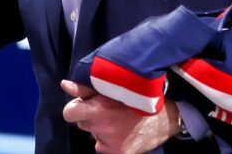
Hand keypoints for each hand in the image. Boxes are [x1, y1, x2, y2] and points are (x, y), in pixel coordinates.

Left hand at [61, 80, 178, 153]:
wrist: (167, 116)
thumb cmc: (139, 96)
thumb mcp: (113, 88)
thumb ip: (86, 89)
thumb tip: (64, 85)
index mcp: (98, 109)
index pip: (69, 113)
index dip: (74, 109)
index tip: (84, 106)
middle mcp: (102, 128)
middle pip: (83, 124)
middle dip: (91, 117)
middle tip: (109, 110)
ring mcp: (111, 143)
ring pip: (94, 136)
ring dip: (101, 129)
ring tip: (119, 120)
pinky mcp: (120, 153)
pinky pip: (103, 148)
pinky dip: (110, 142)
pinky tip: (123, 132)